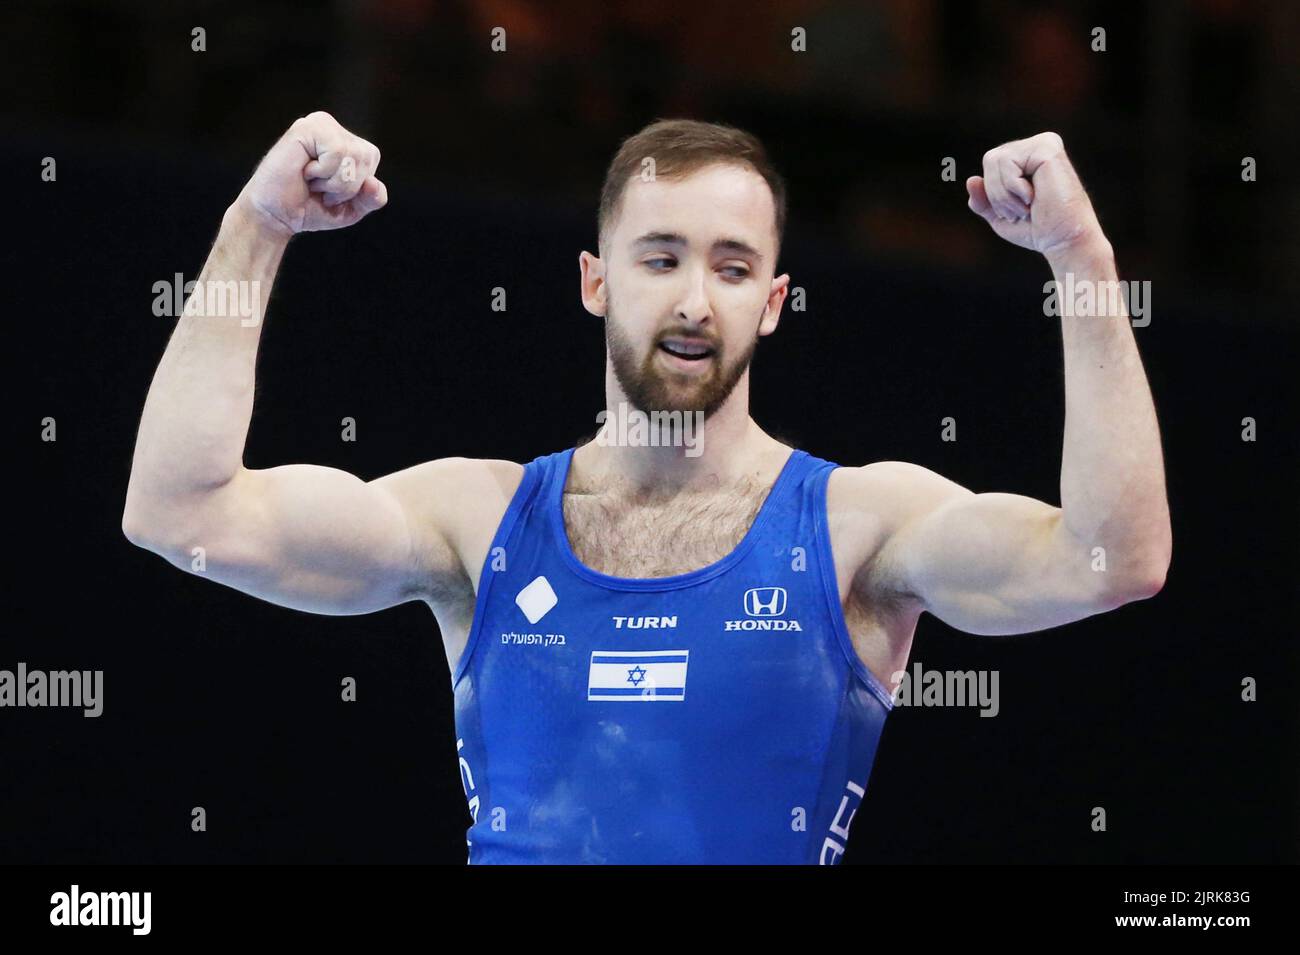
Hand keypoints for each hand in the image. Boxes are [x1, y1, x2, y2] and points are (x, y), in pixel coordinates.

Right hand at [234, 111, 387, 236]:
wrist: (276, 215)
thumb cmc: (310, 208)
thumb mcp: (352, 209)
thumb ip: (372, 198)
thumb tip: (374, 183)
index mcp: (345, 141)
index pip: (371, 158)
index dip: (356, 184)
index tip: (330, 189)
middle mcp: (332, 128)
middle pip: (365, 156)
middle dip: (346, 184)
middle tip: (319, 186)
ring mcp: (318, 124)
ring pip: (353, 155)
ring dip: (333, 181)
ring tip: (311, 179)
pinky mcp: (306, 128)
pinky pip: (337, 152)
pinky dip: (323, 171)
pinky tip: (305, 171)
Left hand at [966, 132, 1105, 259]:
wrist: (1062, 239)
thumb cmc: (1036, 228)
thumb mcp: (1000, 215)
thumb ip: (983, 199)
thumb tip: (971, 180)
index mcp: (1027, 157)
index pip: (990, 164)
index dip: (993, 193)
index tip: (1017, 210)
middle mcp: (1036, 145)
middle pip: (990, 159)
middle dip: (997, 193)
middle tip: (1021, 210)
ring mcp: (1043, 143)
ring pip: (994, 159)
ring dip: (1004, 193)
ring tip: (1027, 205)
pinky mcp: (1048, 147)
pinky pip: (1007, 161)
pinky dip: (1013, 187)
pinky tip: (1034, 196)